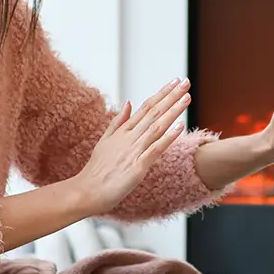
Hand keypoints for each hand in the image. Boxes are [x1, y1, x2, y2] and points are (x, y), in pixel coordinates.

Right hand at [75, 79, 189, 214]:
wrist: (86, 190)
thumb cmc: (96, 170)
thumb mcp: (105, 140)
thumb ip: (118, 122)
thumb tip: (128, 103)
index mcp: (123, 131)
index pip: (146, 107)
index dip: (161, 94)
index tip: (174, 82)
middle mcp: (129, 137)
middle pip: (154, 112)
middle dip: (171, 96)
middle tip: (185, 82)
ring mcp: (133, 150)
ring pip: (157, 126)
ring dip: (173, 111)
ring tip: (187, 97)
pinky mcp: (137, 166)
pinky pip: (155, 149)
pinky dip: (168, 137)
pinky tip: (180, 127)